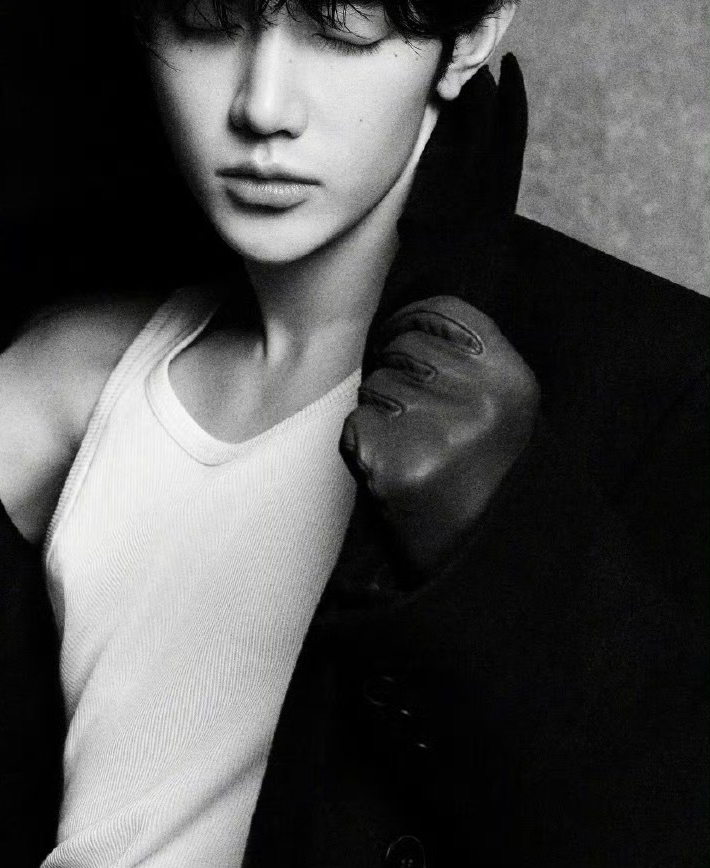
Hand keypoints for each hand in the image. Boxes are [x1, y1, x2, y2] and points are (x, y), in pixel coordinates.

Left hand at [341, 294, 538, 584]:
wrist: (490, 558)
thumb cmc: (488, 473)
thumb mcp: (501, 405)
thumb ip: (464, 357)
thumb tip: (401, 312)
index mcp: (510, 378)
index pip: (438, 310)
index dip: (410, 323)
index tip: (404, 341)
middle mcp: (479, 399)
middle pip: (400, 345)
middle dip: (394, 370)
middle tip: (413, 414)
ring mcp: (436, 432)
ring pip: (374, 383)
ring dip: (380, 409)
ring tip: (413, 446)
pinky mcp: (396, 465)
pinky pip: (357, 423)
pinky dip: (364, 442)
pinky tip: (395, 468)